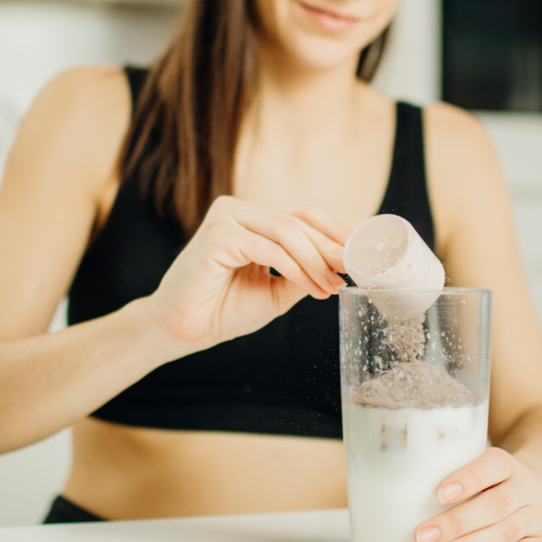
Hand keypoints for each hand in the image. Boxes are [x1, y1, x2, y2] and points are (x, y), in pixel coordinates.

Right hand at [146, 196, 347, 349]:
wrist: (183, 330)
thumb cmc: (223, 310)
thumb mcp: (275, 291)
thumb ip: (301, 273)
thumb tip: (337, 265)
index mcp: (249, 219)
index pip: (299, 215)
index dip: (331, 231)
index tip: (357, 252)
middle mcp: (237, 211)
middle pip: (297, 220)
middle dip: (329, 247)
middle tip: (351, 270)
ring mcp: (226, 219)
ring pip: (287, 231)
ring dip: (315, 261)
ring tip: (330, 285)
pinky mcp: (218, 235)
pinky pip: (270, 248)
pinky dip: (296, 268)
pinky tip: (310, 286)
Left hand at [414, 447, 541, 541]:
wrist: (541, 491)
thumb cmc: (494, 480)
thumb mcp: (479, 466)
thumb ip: (450, 470)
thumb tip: (403, 485)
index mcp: (508, 464)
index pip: (492, 466)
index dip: (467, 479)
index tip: (439, 493)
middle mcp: (527, 489)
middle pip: (494, 506)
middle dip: (455, 524)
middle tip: (423, 536)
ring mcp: (537, 517)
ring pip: (503, 533)